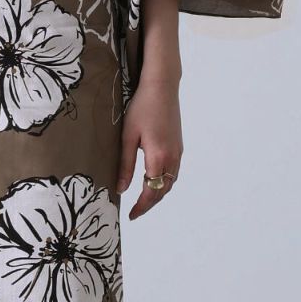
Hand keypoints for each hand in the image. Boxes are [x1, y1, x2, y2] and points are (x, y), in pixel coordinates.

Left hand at [116, 70, 182, 220]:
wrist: (162, 86)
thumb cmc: (142, 107)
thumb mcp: (128, 136)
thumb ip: (125, 165)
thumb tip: (121, 188)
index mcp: (158, 157)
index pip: (151, 191)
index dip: (142, 206)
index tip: (132, 215)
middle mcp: (172, 157)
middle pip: (163, 190)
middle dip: (150, 203)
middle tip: (136, 212)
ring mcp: (178, 152)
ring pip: (170, 182)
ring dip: (158, 193)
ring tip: (143, 200)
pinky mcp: (178, 146)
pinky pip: (173, 172)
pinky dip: (164, 182)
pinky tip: (153, 181)